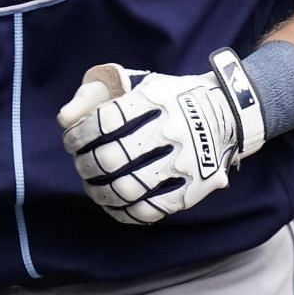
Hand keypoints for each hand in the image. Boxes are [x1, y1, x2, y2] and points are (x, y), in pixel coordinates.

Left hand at [57, 62, 246, 225]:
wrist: (230, 113)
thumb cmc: (173, 98)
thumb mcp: (144, 82)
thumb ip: (101, 93)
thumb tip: (63, 118)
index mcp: (157, 99)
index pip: (105, 120)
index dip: (79, 135)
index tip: (71, 141)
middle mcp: (172, 129)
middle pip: (112, 158)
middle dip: (85, 165)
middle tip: (80, 164)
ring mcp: (185, 161)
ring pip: (128, 188)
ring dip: (100, 192)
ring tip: (93, 186)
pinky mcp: (195, 187)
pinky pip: (152, 209)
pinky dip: (126, 212)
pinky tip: (115, 206)